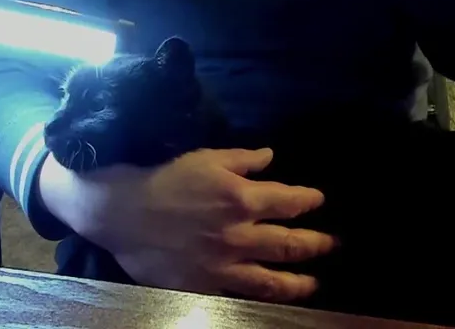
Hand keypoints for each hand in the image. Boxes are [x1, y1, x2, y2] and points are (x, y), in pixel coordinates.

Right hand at [40, 148, 335, 302]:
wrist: (122, 212)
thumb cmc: (165, 178)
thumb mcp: (206, 158)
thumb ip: (242, 160)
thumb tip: (271, 157)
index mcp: (242, 198)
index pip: (290, 201)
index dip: (309, 201)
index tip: (319, 200)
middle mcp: (239, 234)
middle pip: (290, 244)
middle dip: (316, 244)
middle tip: (332, 244)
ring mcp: (223, 265)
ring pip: (272, 280)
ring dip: (299, 282)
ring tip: (314, 282)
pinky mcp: (205, 285)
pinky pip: (240, 295)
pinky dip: (261, 297)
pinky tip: (271, 297)